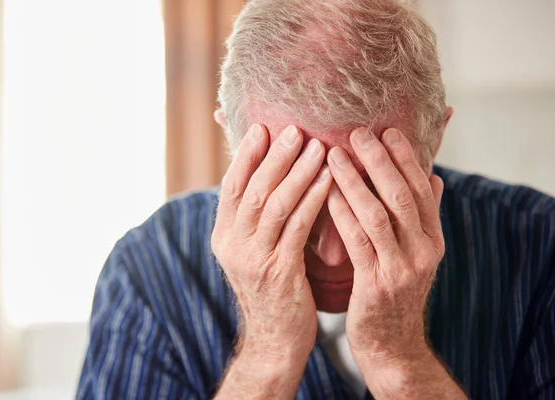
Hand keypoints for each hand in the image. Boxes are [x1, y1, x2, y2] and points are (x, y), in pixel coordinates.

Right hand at [212, 124, 332, 365]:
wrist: (275, 341)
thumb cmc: (273, 290)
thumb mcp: (254, 252)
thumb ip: (256, 220)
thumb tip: (268, 178)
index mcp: (223, 237)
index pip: (231, 187)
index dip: (246, 156)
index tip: (261, 128)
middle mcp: (232, 245)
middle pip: (251, 190)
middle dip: (273, 156)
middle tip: (293, 128)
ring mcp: (253, 260)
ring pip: (273, 205)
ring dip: (296, 172)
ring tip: (317, 146)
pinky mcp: (278, 273)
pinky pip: (297, 228)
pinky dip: (312, 199)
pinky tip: (328, 180)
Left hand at [327, 128, 444, 368]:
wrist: (393, 347)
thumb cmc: (396, 294)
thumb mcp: (417, 256)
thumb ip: (422, 218)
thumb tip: (433, 177)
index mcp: (433, 240)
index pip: (422, 189)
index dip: (405, 158)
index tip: (388, 129)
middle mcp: (423, 251)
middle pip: (402, 196)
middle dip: (380, 161)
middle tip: (358, 132)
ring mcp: (402, 269)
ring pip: (378, 215)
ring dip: (355, 181)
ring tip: (334, 154)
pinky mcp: (377, 285)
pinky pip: (358, 241)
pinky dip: (342, 212)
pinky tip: (327, 191)